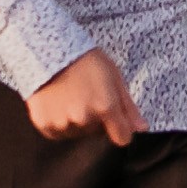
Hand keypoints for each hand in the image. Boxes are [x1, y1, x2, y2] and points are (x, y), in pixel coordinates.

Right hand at [25, 48, 147, 145]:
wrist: (45, 49)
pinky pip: (58, 133)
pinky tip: (57, 103)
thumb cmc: (84, 59)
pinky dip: (58, 122)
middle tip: (87, 96)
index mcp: (105, 106)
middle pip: (98, 133)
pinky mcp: (44, 125)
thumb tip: (142, 128)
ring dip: (77, 121)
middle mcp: (84, 118)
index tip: (115, 120)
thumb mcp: (113, 76)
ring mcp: (63, 123)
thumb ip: (128, 106)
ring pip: (77, 133)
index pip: (122, 137)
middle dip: (96, 119)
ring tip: (70, 97)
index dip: (121, 129)